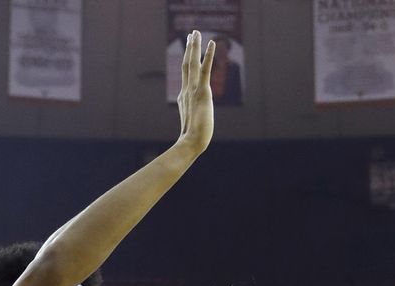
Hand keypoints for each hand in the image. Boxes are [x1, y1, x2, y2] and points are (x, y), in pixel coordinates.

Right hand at [176, 31, 214, 155]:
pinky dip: (208, 55)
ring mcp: (193, 90)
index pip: (186, 75)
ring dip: (194, 46)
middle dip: (189, 49)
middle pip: (186, 64)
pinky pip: (205, 69)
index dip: (187, 61)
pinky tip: (211, 42)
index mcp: (183, 97)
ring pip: (192, 63)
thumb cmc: (192, 140)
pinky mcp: (202, 92)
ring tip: (196, 32)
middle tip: (191, 34)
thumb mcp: (191, 126)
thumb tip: (189, 130)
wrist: (191, 143)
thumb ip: (191, 121)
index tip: (189, 50)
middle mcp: (186, 91)